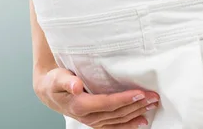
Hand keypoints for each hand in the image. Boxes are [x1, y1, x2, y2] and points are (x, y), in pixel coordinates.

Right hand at [33, 67, 158, 127]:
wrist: (49, 92)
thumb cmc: (54, 82)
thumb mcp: (57, 78)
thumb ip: (66, 81)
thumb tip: (75, 85)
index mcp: (80, 105)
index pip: (107, 103)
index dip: (124, 99)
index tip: (140, 93)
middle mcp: (88, 117)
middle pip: (117, 112)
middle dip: (137, 105)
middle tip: (153, 96)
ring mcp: (93, 121)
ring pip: (119, 119)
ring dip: (137, 112)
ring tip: (152, 104)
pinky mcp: (97, 122)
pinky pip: (116, 126)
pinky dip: (130, 124)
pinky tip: (142, 121)